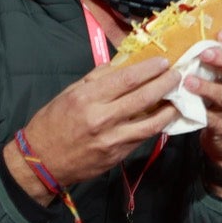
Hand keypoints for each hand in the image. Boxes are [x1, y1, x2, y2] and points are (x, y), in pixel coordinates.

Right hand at [4, 58, 180, 200]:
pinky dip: (157, 126)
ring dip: (170, 109)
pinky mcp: (118, 155)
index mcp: (86, 98)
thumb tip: (123, 63)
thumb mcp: (69, 93)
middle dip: (165, 84)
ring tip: (179, 97)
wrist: (42, 161)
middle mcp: (101, 118)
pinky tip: (165, 117)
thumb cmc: (53, 123)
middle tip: (178, 75)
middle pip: (143, 98)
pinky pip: (143, 137)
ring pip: (151, 122)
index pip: (126, 79)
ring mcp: (112, 139)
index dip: (149, 69)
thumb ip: (97, 78)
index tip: (163, 62)